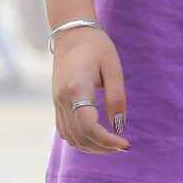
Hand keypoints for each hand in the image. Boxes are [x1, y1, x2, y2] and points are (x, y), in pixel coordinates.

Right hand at [52, 26, 128, 153]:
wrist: (71, 34)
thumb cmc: (97, 48)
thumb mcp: (113, 68)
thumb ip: (116, 97)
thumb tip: (119, 126)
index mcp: (77, 89)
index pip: (89, 127)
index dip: (107, 141)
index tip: (125, 144)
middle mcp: (63, 99)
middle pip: (80, 137)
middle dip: (102, 148)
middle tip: (123, 147)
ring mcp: (57, 102)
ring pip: (70, 138)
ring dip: (91, 147)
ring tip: (112, 146)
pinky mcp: (56, 103)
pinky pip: (65, 131)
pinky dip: (80, 140)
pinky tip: (96, 139)